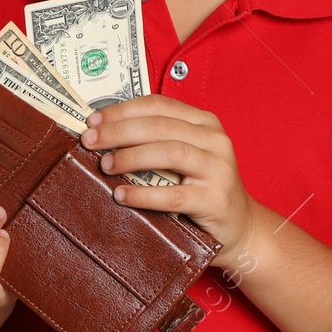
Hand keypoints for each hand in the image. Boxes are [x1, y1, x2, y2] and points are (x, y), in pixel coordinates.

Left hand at [81, 94, 265, 278]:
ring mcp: (218, 169)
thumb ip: (157, 140)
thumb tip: (104, 133)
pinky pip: (173, 195)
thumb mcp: (187, 156)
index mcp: (205, 123)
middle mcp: (215, 140)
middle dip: (119, 131)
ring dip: (131, 157)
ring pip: (169, 153)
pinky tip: (121, 194)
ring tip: (106, 165)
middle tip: (90, 140)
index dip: (123, 110)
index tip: (94, 119)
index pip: (159, 105)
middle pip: (160, 126)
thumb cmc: (203, 188)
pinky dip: (143, 194)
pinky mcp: (215, 200)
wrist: (240, 227)